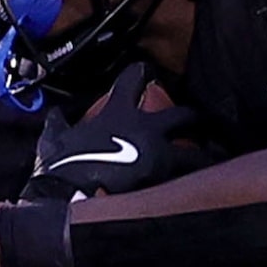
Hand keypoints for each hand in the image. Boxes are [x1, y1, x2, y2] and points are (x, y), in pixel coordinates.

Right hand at [25, 63, 203, 198]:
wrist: (71, 194)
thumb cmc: (62, 166)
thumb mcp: (54, 138)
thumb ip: (58, 124)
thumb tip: (54, 116)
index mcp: (119, 112)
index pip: (134, 79)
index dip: (141, 73)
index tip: (146, 72)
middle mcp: (146, 128)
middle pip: (184, 115)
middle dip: (196, 119)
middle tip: (199, 124)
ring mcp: (159, 152)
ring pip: (198, 153)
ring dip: (205, 157)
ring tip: (213, 163)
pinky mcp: (165, 178)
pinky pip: (189, 181)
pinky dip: (197, 186)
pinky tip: (203, 191)